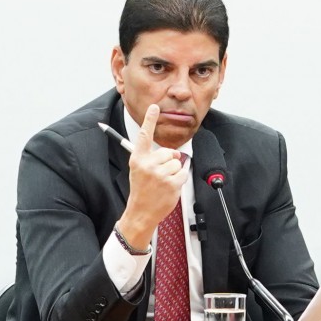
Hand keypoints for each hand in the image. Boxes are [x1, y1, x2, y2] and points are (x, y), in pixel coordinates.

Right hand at [115, 104, 189, 251]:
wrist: (141, 212)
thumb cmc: (142, 191)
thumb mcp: (138, 171)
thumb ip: (153, 158)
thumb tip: (173, 153)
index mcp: (138, 160)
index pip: (144, 136)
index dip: (149, 120)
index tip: (154, 107)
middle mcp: (148, 165)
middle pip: (168, 152)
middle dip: (169, 161)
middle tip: (159, 175)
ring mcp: (160, 174)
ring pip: (177, 162)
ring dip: (174, 172)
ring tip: (163, 182)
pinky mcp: (171, 183)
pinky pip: (183, 172)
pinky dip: (180, 179)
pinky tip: (170, 187)